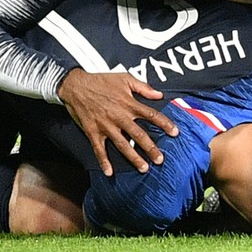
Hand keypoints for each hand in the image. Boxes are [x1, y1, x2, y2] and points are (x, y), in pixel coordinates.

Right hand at [58, 68, 178, 175]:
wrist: (76, 85)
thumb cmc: (101, 81)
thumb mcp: (125, 78)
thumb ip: (143, 87)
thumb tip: (159, 95)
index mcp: (129, 103)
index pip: (151, 115)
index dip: (164, 124)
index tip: (175, 133)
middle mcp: (119, 116)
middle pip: (139, 134)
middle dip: (150, 148)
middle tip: (160, 160)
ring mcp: (106, 126)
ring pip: (122, 144)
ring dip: (133, 157)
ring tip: (143, 168)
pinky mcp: (93, 131)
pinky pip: (99, 149)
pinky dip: (103, 161)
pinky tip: (109, 172)